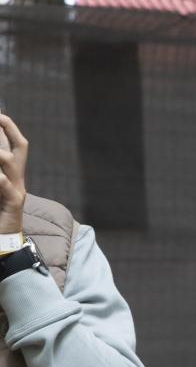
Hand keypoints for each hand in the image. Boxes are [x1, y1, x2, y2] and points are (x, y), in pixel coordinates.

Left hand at [0, 115, 27, 234]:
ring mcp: (18, 190)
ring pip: (11, 162)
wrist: (3, 239)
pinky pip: (5, 185)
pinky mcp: (14, 203)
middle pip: (20, 148)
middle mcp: (18, 179)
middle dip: (8, 130)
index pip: (16, 144)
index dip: (8, 127)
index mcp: (13, 174)